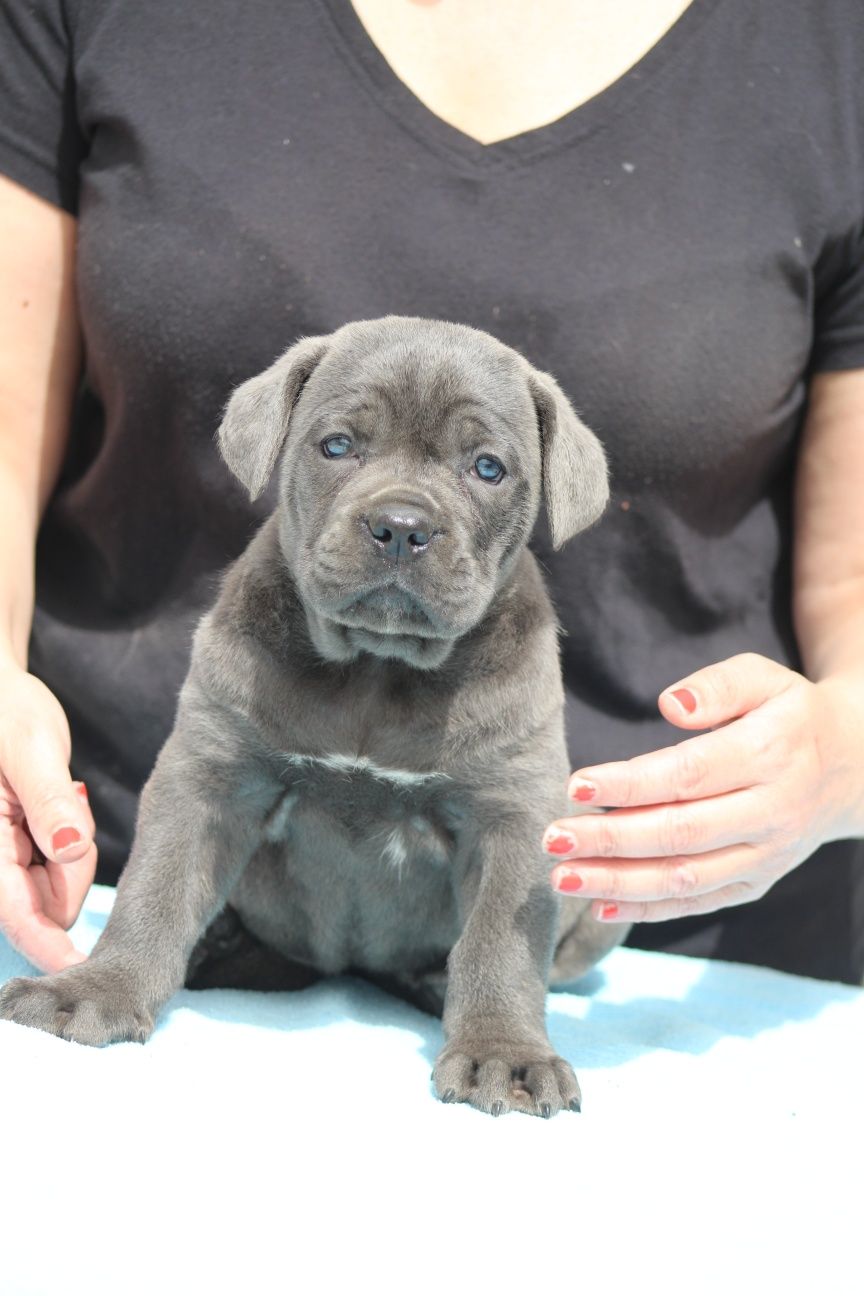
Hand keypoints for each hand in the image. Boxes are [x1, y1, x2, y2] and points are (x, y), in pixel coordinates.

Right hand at [0, 665, 96, 969]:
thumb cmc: (5, 710)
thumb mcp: (31, 746)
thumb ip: (50, 801)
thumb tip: (71, 849)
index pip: (15, 913)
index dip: (49, 946)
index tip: (82, 969)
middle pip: (43, 904)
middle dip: (68, 872)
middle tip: (66, 799)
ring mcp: (1, 858)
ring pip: (53, 890)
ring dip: (69, 857)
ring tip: (58, 795)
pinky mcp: (16, 851)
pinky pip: (54, 870)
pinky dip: (67, 848)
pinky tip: (56, 807)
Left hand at [543, 653, 863, 923]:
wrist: (852, 767)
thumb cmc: (789, 713)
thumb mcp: (764, 677)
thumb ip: (717, 686)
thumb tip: (670, 705)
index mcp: (770, 754)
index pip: (689, 775)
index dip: (630, 784)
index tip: (576, 786)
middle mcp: (771, 812)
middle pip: (680, 833)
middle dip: (610, 840)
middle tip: (553, 837)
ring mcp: (765, 855)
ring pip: (684, 878)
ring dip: (618, 882)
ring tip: (561, 878)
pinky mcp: (756, 883)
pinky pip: (698, 903)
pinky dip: (648, 910)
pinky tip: (600, 905)